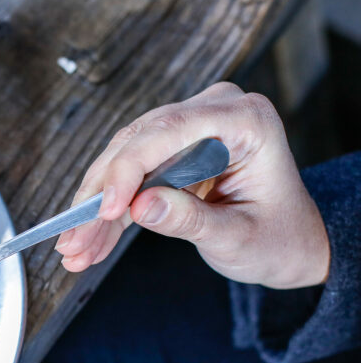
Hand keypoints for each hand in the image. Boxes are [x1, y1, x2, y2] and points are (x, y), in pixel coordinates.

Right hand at [55, 82, 329, 288]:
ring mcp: (190, 129)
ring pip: (122, 162)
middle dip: (99, 197)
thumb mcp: (238, 237)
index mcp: (244, 120)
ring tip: (74, 250)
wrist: (291, 243)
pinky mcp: (171, 151)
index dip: (127, 170)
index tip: (104, 211)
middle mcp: (213, 112)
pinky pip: (128, 178)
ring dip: (94, 210)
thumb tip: (138, 206)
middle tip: (73, 240)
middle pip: (136, 145)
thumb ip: (189, 220)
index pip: (169, 131)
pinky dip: (107, 214)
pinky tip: (87, 243)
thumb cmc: (279, 238)